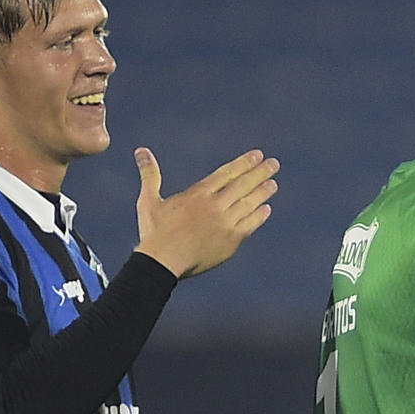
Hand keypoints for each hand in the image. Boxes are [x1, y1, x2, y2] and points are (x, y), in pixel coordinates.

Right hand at [134, 147, 277, 278]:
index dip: (244, 163)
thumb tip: (141, 150)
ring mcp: (224, 224)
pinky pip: (249, 225)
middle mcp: (215, 206)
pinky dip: (258, 216)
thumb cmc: (154, 232)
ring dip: (262, 192)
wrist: (162, 263)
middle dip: (260, 173)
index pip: (227, 173)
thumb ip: (150, 174)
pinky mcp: (230, 242)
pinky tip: (266, 209)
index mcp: (198, 194)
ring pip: (249, 203)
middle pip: (243, 185)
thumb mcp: (148, 200)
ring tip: (273, 184)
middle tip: (273, 164)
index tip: (257, 155)